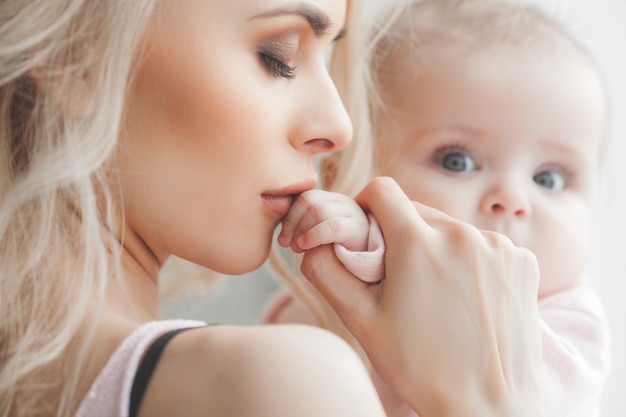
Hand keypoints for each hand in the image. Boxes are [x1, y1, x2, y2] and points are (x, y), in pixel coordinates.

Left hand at [279, 189, 369, 252]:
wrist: (371, 270)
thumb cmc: (341, 256)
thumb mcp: (319, 239)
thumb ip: (304, 229)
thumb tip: (283, 234)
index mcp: (332, 201)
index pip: (304, 196)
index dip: (289, 216)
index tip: (282, 239)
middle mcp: (343, 202)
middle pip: (308, 199)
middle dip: (292, 222)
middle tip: (286, 244)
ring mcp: (353, 213)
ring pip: (317, 210)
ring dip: (301, 230)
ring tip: (297, 248)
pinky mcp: (358, 229)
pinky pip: (331, 226)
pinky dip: (313, 236)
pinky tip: (305, 247)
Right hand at [300, 177, 544, 416]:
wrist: (488, 405)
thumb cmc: (420, 367)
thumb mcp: (360, 321)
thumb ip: (327, 271)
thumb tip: (314, 240)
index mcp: (418, 243)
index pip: (381, 191)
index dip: (366, 206)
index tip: (366, 233)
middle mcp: (463, 234)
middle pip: (416, 210)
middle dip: (400, 232)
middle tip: (398, 275)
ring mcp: (499, 247)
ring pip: (450, 228)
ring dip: (436, 247)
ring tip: (435, 293)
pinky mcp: (523, 261)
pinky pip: (483, 245)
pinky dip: (469, 261)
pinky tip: (466, 297)